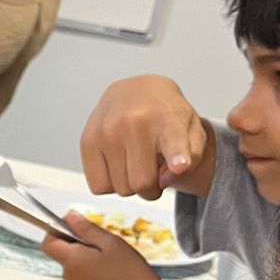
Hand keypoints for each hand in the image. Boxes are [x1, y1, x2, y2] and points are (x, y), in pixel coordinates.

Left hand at [40, 212, 166, 279]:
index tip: (73, 225)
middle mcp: (69, 277)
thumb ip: (86, 228)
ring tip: (111, 257)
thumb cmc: (130, 274)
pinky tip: (112, 271)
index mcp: (72, 261)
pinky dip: (92, 270)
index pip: (48, 243)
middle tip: (102, 240)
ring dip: (87, 256)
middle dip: (77, 242)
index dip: (56, 231)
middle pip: (62, 253)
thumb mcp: (110, 243)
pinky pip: (82, 277)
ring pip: (74, 265)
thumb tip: (69, 216)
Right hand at [79, 75, 208, 199]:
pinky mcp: (87, 142)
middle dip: (151, 187)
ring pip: (120, 188)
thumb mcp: (192, 130)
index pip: (173, 143)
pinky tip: (118, 165)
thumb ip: (192, 157)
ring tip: (135, 164)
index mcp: (167, 119)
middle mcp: (134, 123)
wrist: (133, 90)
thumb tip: (165, 179)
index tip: (180, 165)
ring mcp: (106, 132)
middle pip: (142, 184)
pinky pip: (99, 186)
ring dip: (129, 185)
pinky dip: (110, 183)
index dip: (178, 158)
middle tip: (153, 171)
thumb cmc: (164, 114)